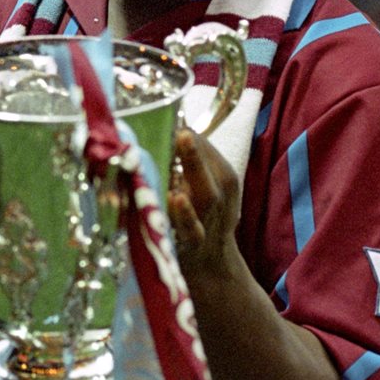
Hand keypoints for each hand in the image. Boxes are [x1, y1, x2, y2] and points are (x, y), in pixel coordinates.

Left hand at [166, 128, 241, 280]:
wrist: (212, 263)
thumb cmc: (198, 214)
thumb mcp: (201, 184)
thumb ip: (186, 159)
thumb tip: (157, 124)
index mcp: (222, 174)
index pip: (204, 144)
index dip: (183, 130)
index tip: (160, 116)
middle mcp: (220, 193)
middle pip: (211, 165)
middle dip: (195, 146)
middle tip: (180, 127)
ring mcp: (209, 218)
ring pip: (206, 193)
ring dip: (193, 167)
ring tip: (182, 144)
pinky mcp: (195, 241)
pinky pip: (192, 227)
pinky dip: (184, 214)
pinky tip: (175, 198)